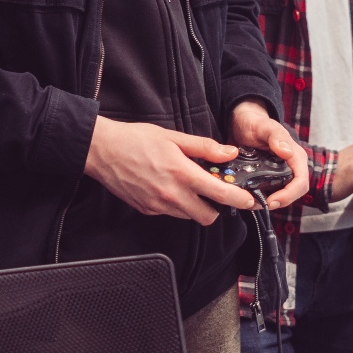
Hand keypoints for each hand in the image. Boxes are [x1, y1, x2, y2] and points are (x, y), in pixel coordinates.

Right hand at [83, 116, 254, 224]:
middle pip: (208, 216)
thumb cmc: (134, 139)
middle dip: (217, 208)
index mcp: (182, 173)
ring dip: (196, 206)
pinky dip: (177, 205)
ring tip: (189, 186)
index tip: (251, 200)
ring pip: (190, 216)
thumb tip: (229, 153)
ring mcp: (158, 205)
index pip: (220, 195)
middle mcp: (171, 194)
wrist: (102, 151)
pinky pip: (171, 213)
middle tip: (215, 192)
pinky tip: (169, 187)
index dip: (240, 200)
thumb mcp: (173, 136)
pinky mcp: (147, 210)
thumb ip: (204, 147)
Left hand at [227, 100, 308, 209]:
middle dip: (280, 202)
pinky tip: (248, 197)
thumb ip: (275, 136)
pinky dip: (261, 197)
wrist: (243, 122)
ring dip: (269, 202)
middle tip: (259, 204)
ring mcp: (282, 174)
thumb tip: (287, 152)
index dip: (289, 195)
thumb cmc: (255, 122)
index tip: (271, 201)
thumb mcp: (264, 126)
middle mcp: (292, 167)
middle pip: (294, 193)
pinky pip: (271, 192)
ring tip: (251, 202)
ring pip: (282, 195)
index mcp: (296, 156)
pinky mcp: (271, 178)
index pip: (301, 182)